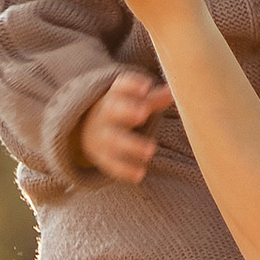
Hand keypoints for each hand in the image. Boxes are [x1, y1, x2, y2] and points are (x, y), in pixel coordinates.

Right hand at [76, 70, 173, 185]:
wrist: (86, 128)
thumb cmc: (120, 109)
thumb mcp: (133, 101)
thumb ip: (154, 99)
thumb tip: (173, 92)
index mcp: (114, 95)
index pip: (120, 87)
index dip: (132, 85)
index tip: (146, 87)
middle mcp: (106, 115)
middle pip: (114, 111)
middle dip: (127, 111)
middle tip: (143, 113)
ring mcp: (103, 136)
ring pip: (115, 140)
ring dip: (132, 145)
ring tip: (152, 149)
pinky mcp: (103, 157)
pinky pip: (112, 164)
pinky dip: (125, 170)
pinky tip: (140, 174)